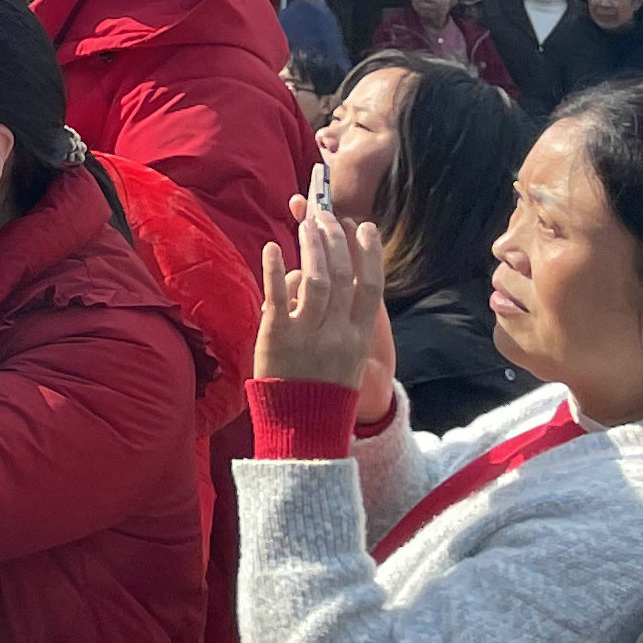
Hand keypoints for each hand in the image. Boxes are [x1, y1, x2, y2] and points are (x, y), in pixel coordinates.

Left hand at [253, 200, 388, 394]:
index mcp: (359, 337)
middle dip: (335, 240)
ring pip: (314, 280)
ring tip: (304, 223)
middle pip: (341, 275)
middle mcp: (338, 333)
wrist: (302, 427)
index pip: (371, 286)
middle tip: (325, 215)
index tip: (363, 226)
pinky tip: (271, 247)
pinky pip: (277, 296)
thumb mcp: (348, 357)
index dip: (369, 253)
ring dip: (310, 247)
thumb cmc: (322, 388)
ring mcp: (309, 334)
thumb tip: (332, 278)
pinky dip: (275, 268)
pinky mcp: (278, 337)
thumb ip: (345, 321)